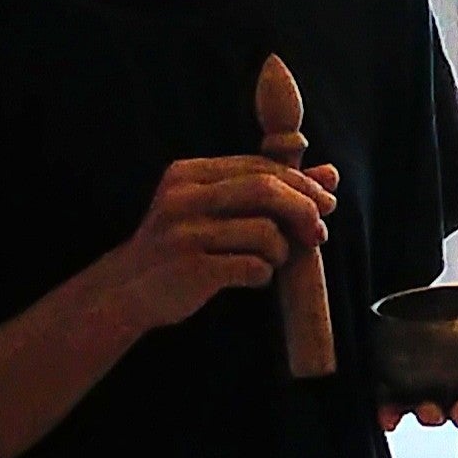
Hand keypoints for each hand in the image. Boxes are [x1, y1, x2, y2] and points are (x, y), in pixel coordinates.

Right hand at [104, 155, 331, 333]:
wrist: (126, 290)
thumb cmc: (182, 246)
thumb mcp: (215, 209)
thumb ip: (268, 188)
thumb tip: (330, 173)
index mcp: (187, 174)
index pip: (259, 167)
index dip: (301, 184)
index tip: (326, 202)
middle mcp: (182, 198)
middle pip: (265, 190)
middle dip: (303, 210)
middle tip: (318, 233)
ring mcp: (184, 233)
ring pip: (264, 231)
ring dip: (281, 251)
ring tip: (268, 261)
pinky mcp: (190, 269)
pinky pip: (252, 267)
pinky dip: (264, 274)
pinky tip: (252, 277)